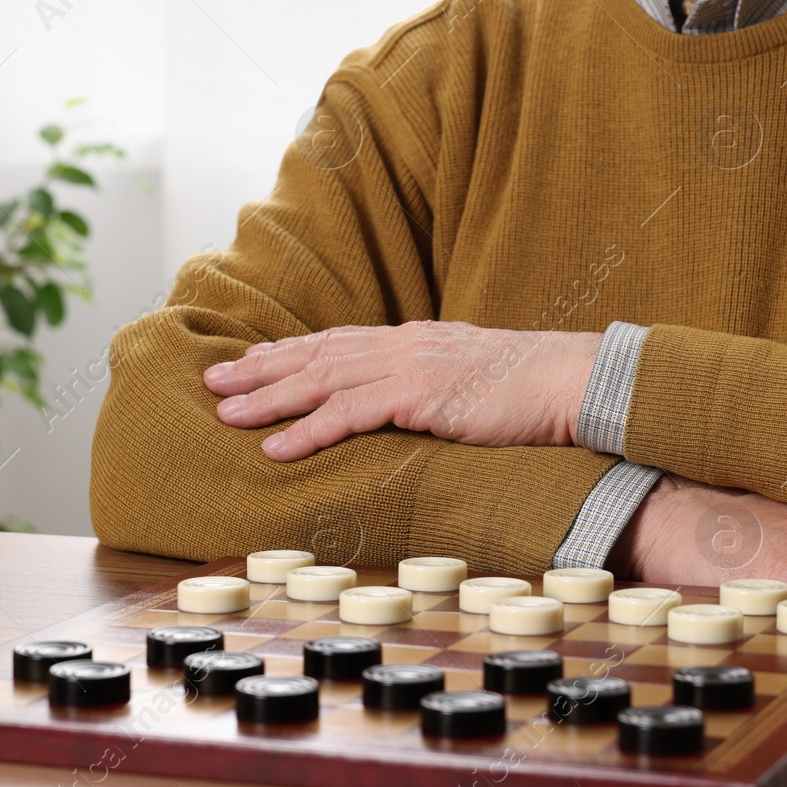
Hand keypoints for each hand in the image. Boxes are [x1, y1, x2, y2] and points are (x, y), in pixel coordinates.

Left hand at [202, 321, 601, 459]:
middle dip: (261, 367)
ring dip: (268, 398)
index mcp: (416, 339)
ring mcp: (410, 367)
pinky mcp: (420, 397)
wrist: (572, 382)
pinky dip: (307, 430)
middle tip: (213, 380)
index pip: (339, 342)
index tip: (252, 360)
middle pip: (317, 354)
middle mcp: (404, 345)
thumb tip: (415, 404)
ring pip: (321, 381)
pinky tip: (276, 446)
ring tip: (226, 413)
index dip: (290, 352)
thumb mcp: (474, 377)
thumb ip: (437, 384)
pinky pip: (350, 414)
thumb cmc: (533, 388)